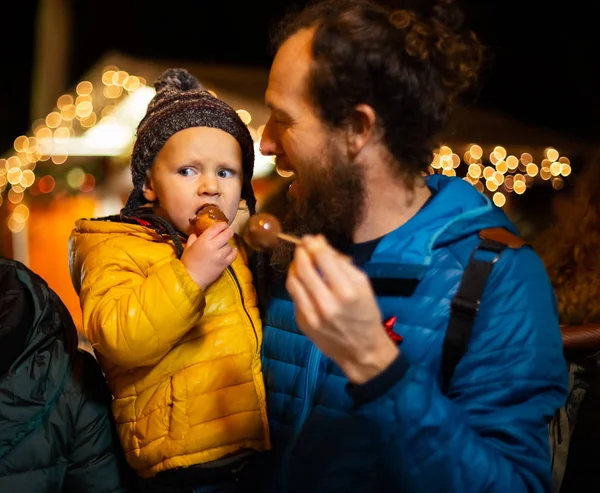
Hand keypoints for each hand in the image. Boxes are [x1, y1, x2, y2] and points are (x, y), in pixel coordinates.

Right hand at [181, 221, 236, 289]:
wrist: (192, 278)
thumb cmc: (188, 262)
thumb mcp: (188, 247)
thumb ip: (193, 238)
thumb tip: (196, 233)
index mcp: (204, 240)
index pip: (217, 228)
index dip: (222, 224)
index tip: (224, 225)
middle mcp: (214, 246)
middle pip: (227, 234)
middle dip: (229, 231)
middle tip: (228, 231)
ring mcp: (221, 255)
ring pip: (230, 245)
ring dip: (228, 244)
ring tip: (224, 245)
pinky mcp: (225, 263)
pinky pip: (233, 255)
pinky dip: (233, 251)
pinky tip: (232, 250)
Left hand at [286, 235, 398, 383]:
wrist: (361, 351)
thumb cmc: (365, 314)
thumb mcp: (363, 285)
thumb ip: (342, 264)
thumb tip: (320, 244)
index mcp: (346, 291)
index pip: (323, 258)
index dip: (314, 244)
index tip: (311, 238)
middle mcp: (327, 303)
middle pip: (304, 268)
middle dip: (301, 252)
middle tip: (302, 245)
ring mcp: (312, 315)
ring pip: (293, 282)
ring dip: (294, 267)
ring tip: (300, 260)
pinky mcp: (302, 323)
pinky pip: (294, 297)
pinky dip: (296, 284)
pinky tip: (302, 280)